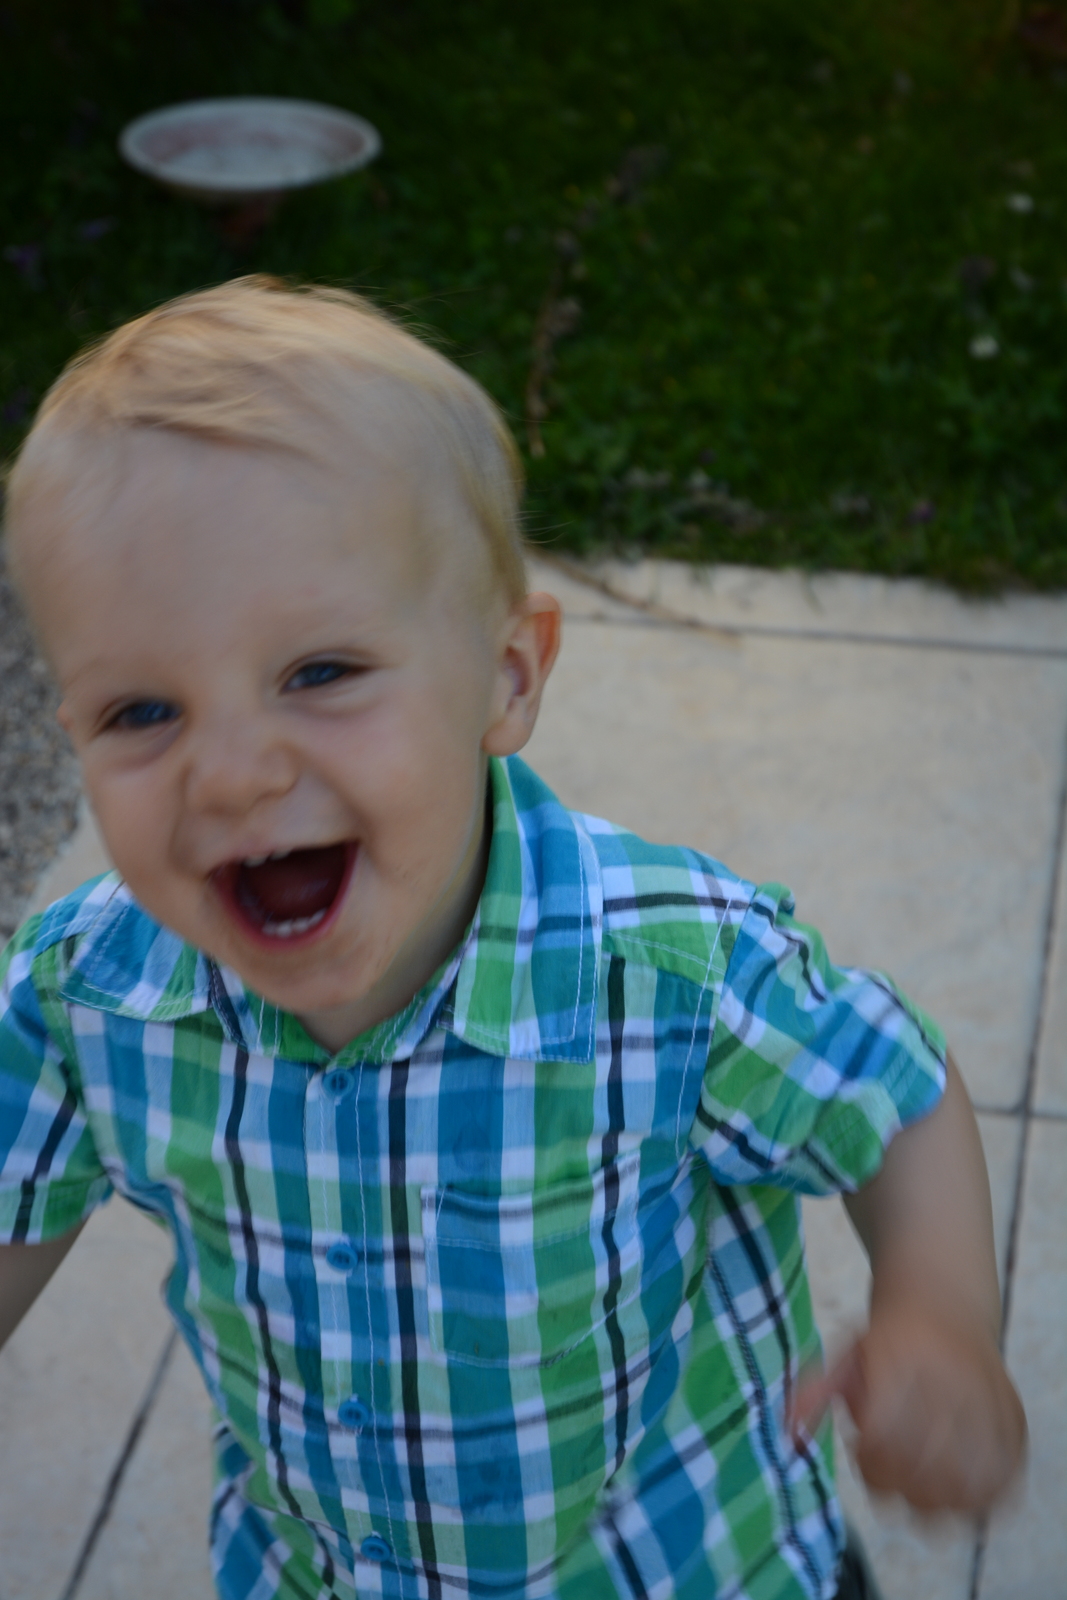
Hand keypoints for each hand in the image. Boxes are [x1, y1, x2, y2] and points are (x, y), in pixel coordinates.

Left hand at [791, 1302, 1025, 1513]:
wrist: (943, 1306)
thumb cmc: (885, 1342)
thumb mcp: (843, 1354)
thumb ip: (814, 1392)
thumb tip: (787, 1434)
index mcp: (900, 1357)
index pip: (885, 1434)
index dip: (868, 1455)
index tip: (859, 1444)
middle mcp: (948, 1379)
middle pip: (921, 1466)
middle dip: (892, 1478)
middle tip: (882, 1464)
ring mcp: (987, 1402)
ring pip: (961, 1484)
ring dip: (930, 1496)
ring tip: (913, 1479)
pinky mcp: (1013, 1424)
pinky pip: (999, 1481)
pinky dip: (973, 1495)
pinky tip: (950, 1485)